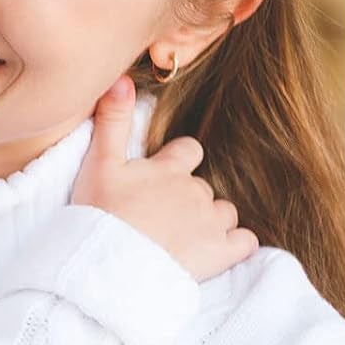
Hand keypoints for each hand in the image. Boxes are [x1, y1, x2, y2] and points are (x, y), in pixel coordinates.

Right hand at [72, 74, 257, 280]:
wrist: (107, 267)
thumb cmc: (98, 215)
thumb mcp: (99, 163)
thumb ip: (113, 120)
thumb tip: (122, 78)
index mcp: (169, 168)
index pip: (190, 150)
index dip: (179, 162)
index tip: (161, 179)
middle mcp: (194, 190)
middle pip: (204, 186)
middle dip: (189, 199)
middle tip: (161, 219)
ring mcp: (210, 222)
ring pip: (224, 212)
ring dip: (210, 222)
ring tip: (181, 239)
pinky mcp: (221, 252)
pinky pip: (245, 242)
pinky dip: (235, 246)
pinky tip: (214, 253)